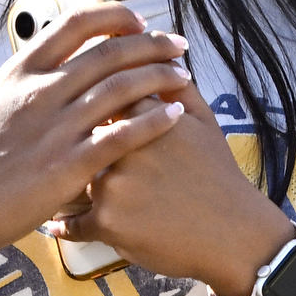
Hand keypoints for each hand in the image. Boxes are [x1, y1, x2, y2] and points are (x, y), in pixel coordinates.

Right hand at [0, 6, 197, 280]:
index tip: (138, 22)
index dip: (115, 17)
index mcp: (21, 71)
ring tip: (184, 76)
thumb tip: (48, 64)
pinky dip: (154, 121)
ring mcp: (55, 127)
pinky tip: (175, 115)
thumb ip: (25, 83)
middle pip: (109, 52)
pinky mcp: (68, 166)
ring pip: (122, 88)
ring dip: (160, 77)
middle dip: (152, 44)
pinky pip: (122, 136)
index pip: (75, 23)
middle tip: (178, 45)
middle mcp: (41, 91)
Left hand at [65, 83, 290, 295]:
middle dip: (79, 146)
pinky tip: (62, 222)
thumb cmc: (218, 177)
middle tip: (75, 154)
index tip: (91, 118)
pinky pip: (73, 224)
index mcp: (146, 116)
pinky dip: (68, 226)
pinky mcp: (107, 222)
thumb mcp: (204, 122)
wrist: (232, 234)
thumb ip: (176, 88)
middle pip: (83, 137)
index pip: (103, 98)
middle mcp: (124, 146)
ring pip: (74, 178)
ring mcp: (113, 184)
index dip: (96, 111)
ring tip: (63, 188)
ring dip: (68, 185)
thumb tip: (160, 62)